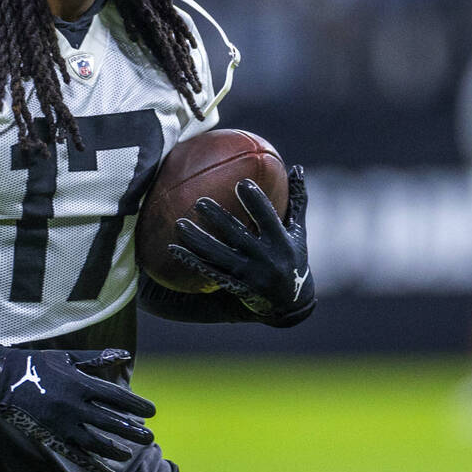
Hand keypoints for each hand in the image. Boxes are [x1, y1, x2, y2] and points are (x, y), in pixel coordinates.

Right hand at [0, 347, 155, 471]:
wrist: (2, 380)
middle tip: (150, 437)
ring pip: (95, 443)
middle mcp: (72, 406)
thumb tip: (126, 354)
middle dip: (132, 431)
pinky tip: (109, 470)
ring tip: (131, 453)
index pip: (115, 397)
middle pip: (109, 422)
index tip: (152, 411)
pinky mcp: (51, 438)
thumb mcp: (69, 357)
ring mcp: (61, 425)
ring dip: (115, 450)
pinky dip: (93, 465)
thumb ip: (98, 358)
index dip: (136, 405)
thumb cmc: (39, 364)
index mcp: (79, 384)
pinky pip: (76, 455)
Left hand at [168, 165, 315, 324]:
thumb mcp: (298, 231)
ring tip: (179, 224)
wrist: (291, 304)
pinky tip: (173, 249)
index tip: (241, 183)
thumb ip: (296, 201)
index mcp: (281, 242)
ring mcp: (249, 276)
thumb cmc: (293, 257)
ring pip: (218, 256)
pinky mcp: (236, 288)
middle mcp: (266, 259)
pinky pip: (210, 272)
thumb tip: (297, 167)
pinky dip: (191, 261)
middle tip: (200, 202)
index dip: (256, 202)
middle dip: (219, 219)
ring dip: (197, 240)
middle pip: (238, 236)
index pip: (268, 218)